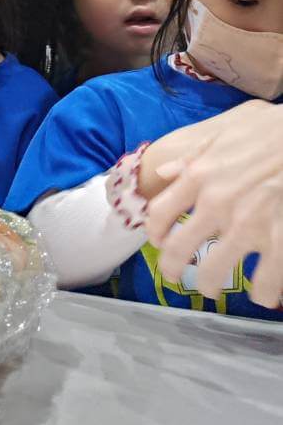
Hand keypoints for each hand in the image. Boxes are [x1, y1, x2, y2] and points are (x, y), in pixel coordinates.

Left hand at [143, 100, 282, 307]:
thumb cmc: (271, 129)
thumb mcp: (225, 131)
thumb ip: (193, 155)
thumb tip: (166, 172)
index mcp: (199, 176)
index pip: (159, 213)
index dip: (154, 233)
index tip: (159, 241)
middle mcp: (216, 204)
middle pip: (179, 249)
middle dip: (173, 268)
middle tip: (176, 277)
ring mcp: (248, 226)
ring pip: (215, 271)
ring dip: (210, 284)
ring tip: (212, 288)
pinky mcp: (280, 240)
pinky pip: (267, 281)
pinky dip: (264, 293)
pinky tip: (263, 295)